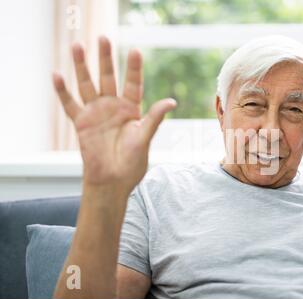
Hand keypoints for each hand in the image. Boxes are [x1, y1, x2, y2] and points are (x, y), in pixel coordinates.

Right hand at [53, 36, 175, 192]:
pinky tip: (57, 74)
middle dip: (106, 59)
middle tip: (103, 38)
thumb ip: (154, 118)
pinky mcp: (81, 123)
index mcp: (131, 110)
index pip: (133, 84)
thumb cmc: (132, 163)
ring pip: (87, 85)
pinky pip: (69, 104)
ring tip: (77, 45)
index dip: (134, 68)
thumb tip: (171, 101)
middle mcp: (113, 108)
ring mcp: (96, 113)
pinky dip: (62, 91)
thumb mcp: (145, 138)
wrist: (112, 181)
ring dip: (82, 67)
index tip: (136, 51)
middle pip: (109, 78)